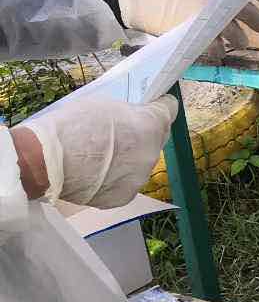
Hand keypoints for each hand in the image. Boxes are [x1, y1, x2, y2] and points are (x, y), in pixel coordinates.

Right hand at [20, 95, 179, 208]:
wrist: (46, 160)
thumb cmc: (72, 126)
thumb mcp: (105, 105)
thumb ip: (129, 112)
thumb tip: (136, 116)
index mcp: (151, 126)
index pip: (169, 111)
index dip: (159, 106)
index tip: (153, 106)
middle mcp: (152, 154)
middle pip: (155, 140)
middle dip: (143, 135)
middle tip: (121, 133)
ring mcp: (139, 179)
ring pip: (140, 164)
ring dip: (129, 159)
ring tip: (102, 156)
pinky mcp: (124, 197)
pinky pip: (125, 183)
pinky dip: (115, 178)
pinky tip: (96, 173)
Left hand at [118, 0, 258, 48]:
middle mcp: (216, 2)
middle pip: (243, 11)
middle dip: (255, 18)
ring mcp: (205, 20)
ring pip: (230, 30)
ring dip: (238, 36)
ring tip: (238, 41)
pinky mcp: (191, 35)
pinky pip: (209, 45)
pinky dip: (214, 48)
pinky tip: (216, 50)